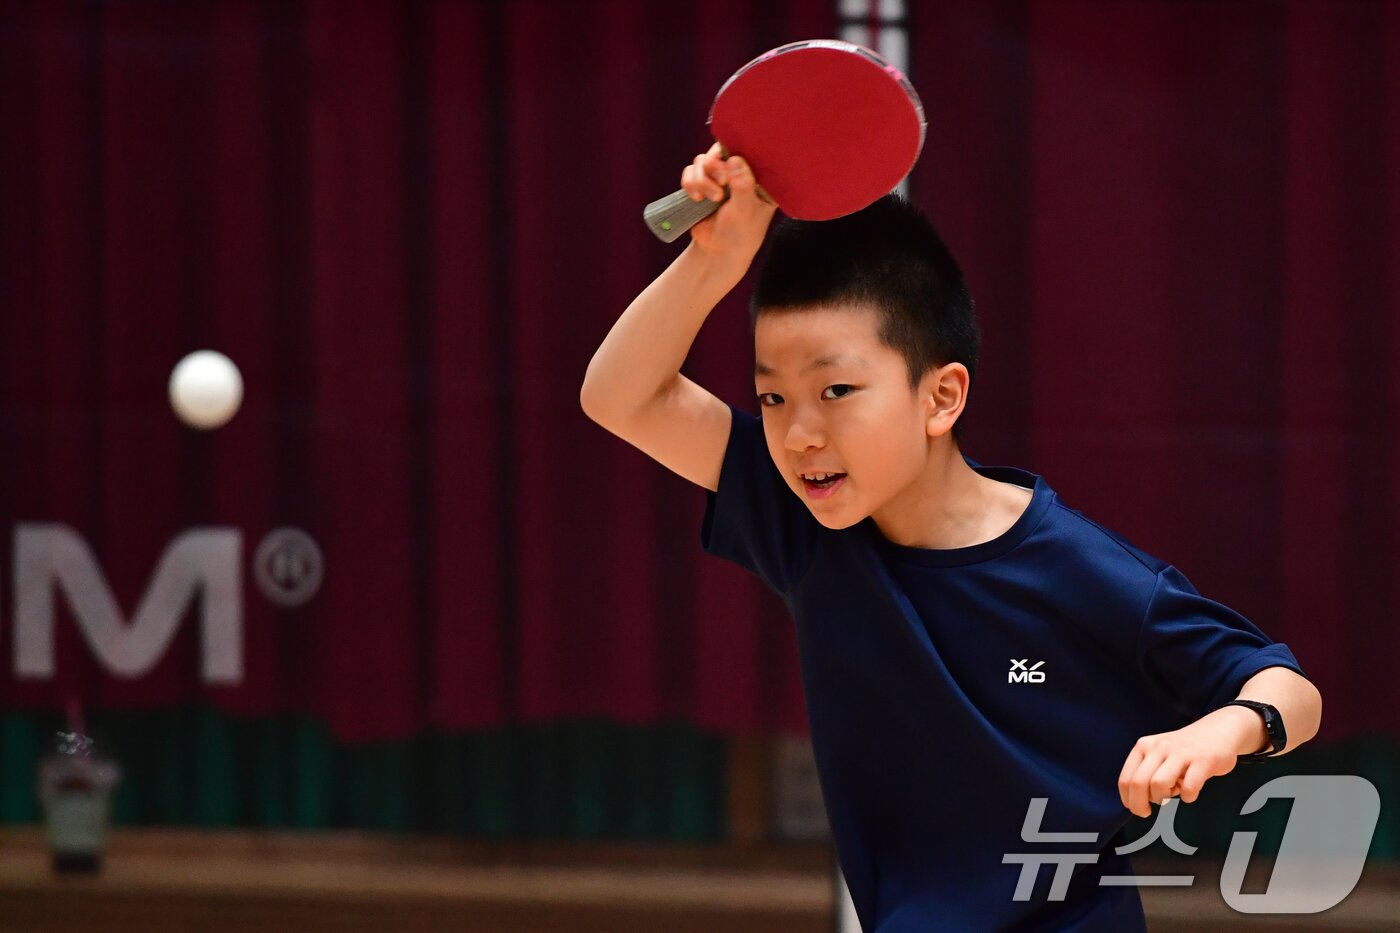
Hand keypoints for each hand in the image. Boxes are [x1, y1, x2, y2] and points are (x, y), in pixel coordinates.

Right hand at [679, 142, 776, 266]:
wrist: (717, 252)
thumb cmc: (739, 234)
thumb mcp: (745, 211)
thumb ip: (742, 185)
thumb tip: (734, 160)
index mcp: (759, 178)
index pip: (748, 151)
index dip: (734, 155)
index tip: (729, 173)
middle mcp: (739, 173)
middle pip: (721, 151)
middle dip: (715, 166)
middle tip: (721, 182)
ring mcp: (718, 178)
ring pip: (703, 160)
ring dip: (702, 178)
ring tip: (709, 199)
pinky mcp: (701, 184)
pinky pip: (690, 171)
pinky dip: (689, 182)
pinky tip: (696, 198)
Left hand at [1117, 706, 1259, 817]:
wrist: (1219, 729)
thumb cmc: (1186, 749)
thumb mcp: (1158, 753)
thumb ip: (1146, 772)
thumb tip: (1137, 800)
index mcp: (1144, 746)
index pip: (1126, 778)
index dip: (1128, 799)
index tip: (1134, 808)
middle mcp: (1159, 747)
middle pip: (1138, 783)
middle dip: (1139, 804)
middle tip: (1147, 812)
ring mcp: (1181, 753)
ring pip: (1159, 784)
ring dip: (1163, 797)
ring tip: (1173, 793)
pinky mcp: (1203, 761)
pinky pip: (1189, 787)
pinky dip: (1188, 796)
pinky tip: (1190, 792)